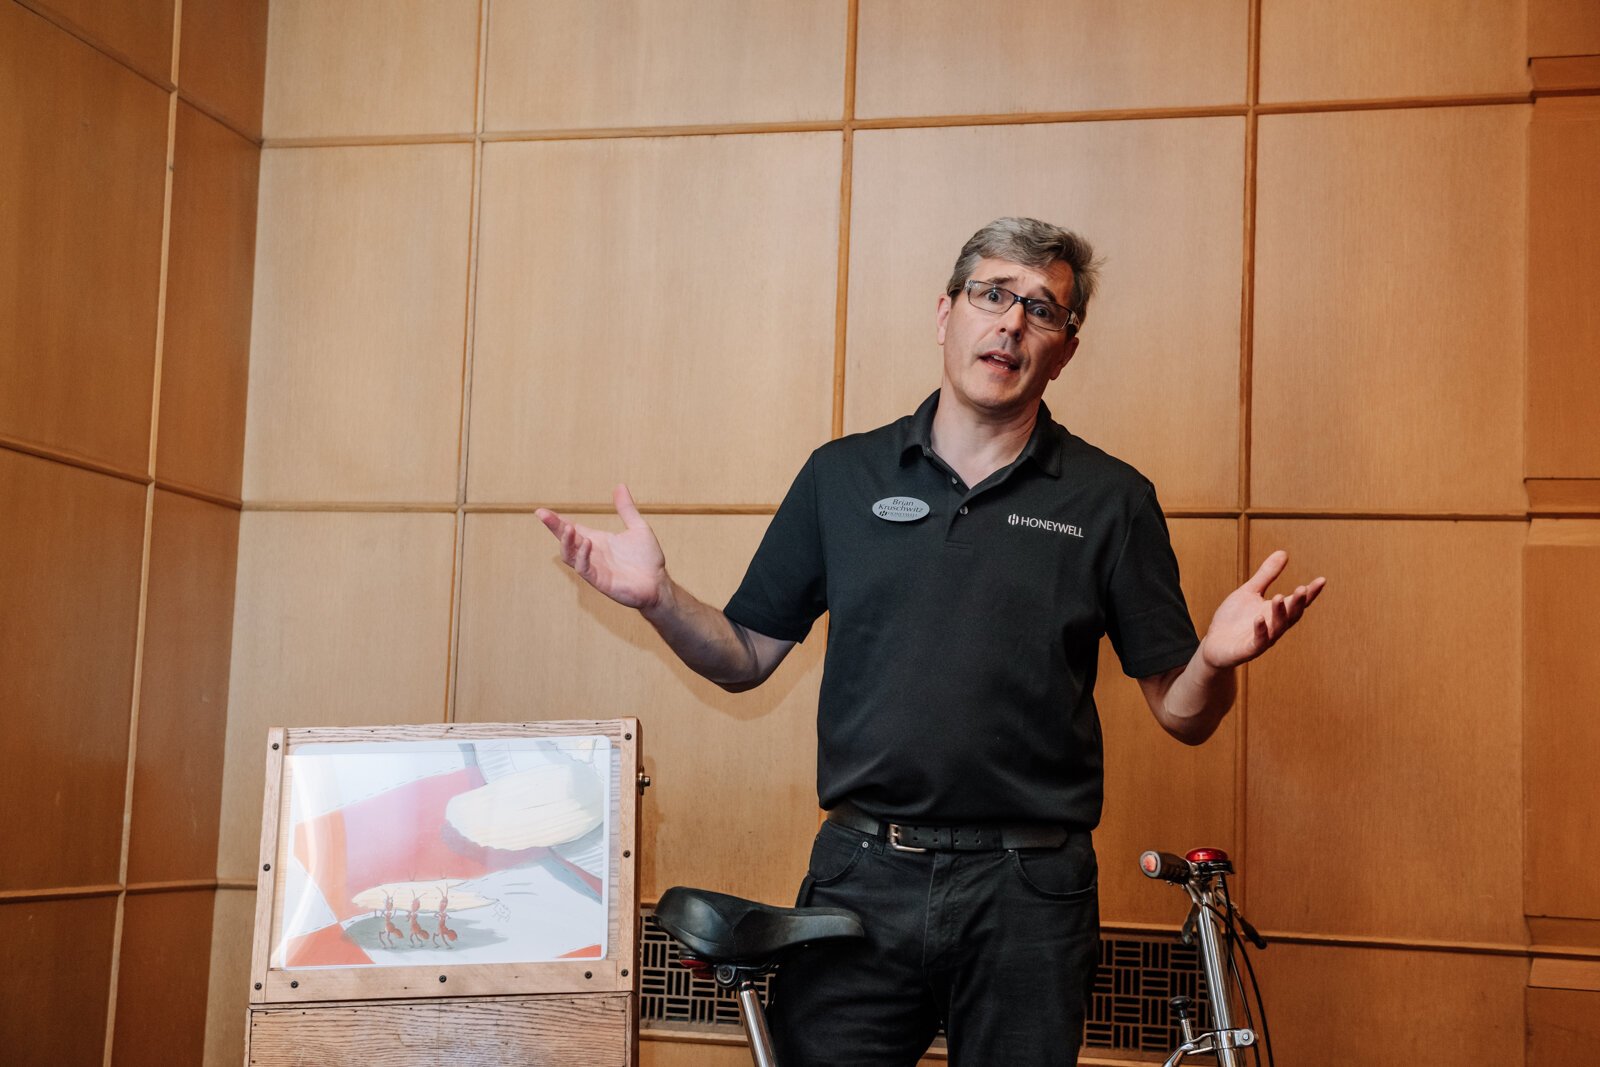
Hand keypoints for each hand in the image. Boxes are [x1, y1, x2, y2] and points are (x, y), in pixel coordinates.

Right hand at [536, 484, 668, 610]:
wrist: (659, 584)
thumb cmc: (648, 559)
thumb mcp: (637, 527)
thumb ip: (626, 509)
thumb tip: (620, 485)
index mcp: (597, 541)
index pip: (572, 529)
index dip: (557, 521)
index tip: (542, 511)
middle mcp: (592, 554)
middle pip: (566, 540)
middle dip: (554, 527)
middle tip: (543, 514)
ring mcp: (594, 568)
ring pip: (570, 556)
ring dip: (566, 542)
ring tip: (567, 528)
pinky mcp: (601, 582)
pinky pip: (584, 570)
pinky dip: (582, 557)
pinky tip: (587, 543)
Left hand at [1200, 550, 1325, 669]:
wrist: (1215, 644)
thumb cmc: (1234, 618)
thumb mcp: (1249, 591)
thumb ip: (1266, 575)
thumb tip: (1283, 552)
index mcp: (1276, 612)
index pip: (1297, 602)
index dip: (1310, 593)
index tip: (1321, 580)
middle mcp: (1274, 626)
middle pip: (1291, 615)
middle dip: (1297, 603)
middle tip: (1302, 589)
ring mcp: (1263, 639)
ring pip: (1277, 628)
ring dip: (1279, 613)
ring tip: (1278, 598)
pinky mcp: (1249, 649)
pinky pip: (1258, 641)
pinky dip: (1260, 630)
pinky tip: (1258, 618)